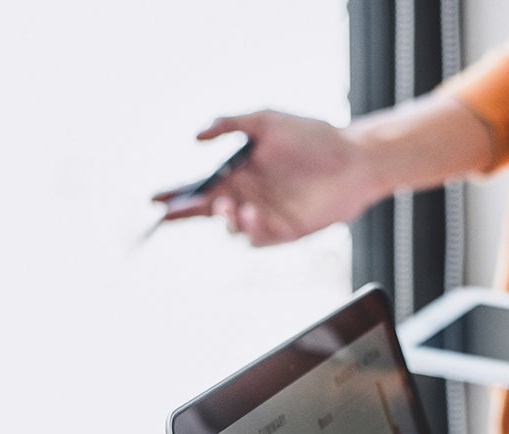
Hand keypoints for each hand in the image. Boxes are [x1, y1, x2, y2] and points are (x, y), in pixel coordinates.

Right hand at [154, 111, 385, 246]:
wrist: (353, 159)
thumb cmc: (312, 136)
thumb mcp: (266, 121)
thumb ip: (230, 123)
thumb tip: (195, 136)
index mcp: (238, 172)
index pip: (199, 186)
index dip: (176, 194)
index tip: (154, 199)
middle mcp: (247, 196)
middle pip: (206, 211)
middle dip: (185, 214)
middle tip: (170, 213)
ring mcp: (264, 216)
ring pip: (229, 226)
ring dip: (224, 217)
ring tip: (231, 205)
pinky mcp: (284, 231)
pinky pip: (257, 237)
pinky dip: (249, 228)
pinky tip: (251, 213)